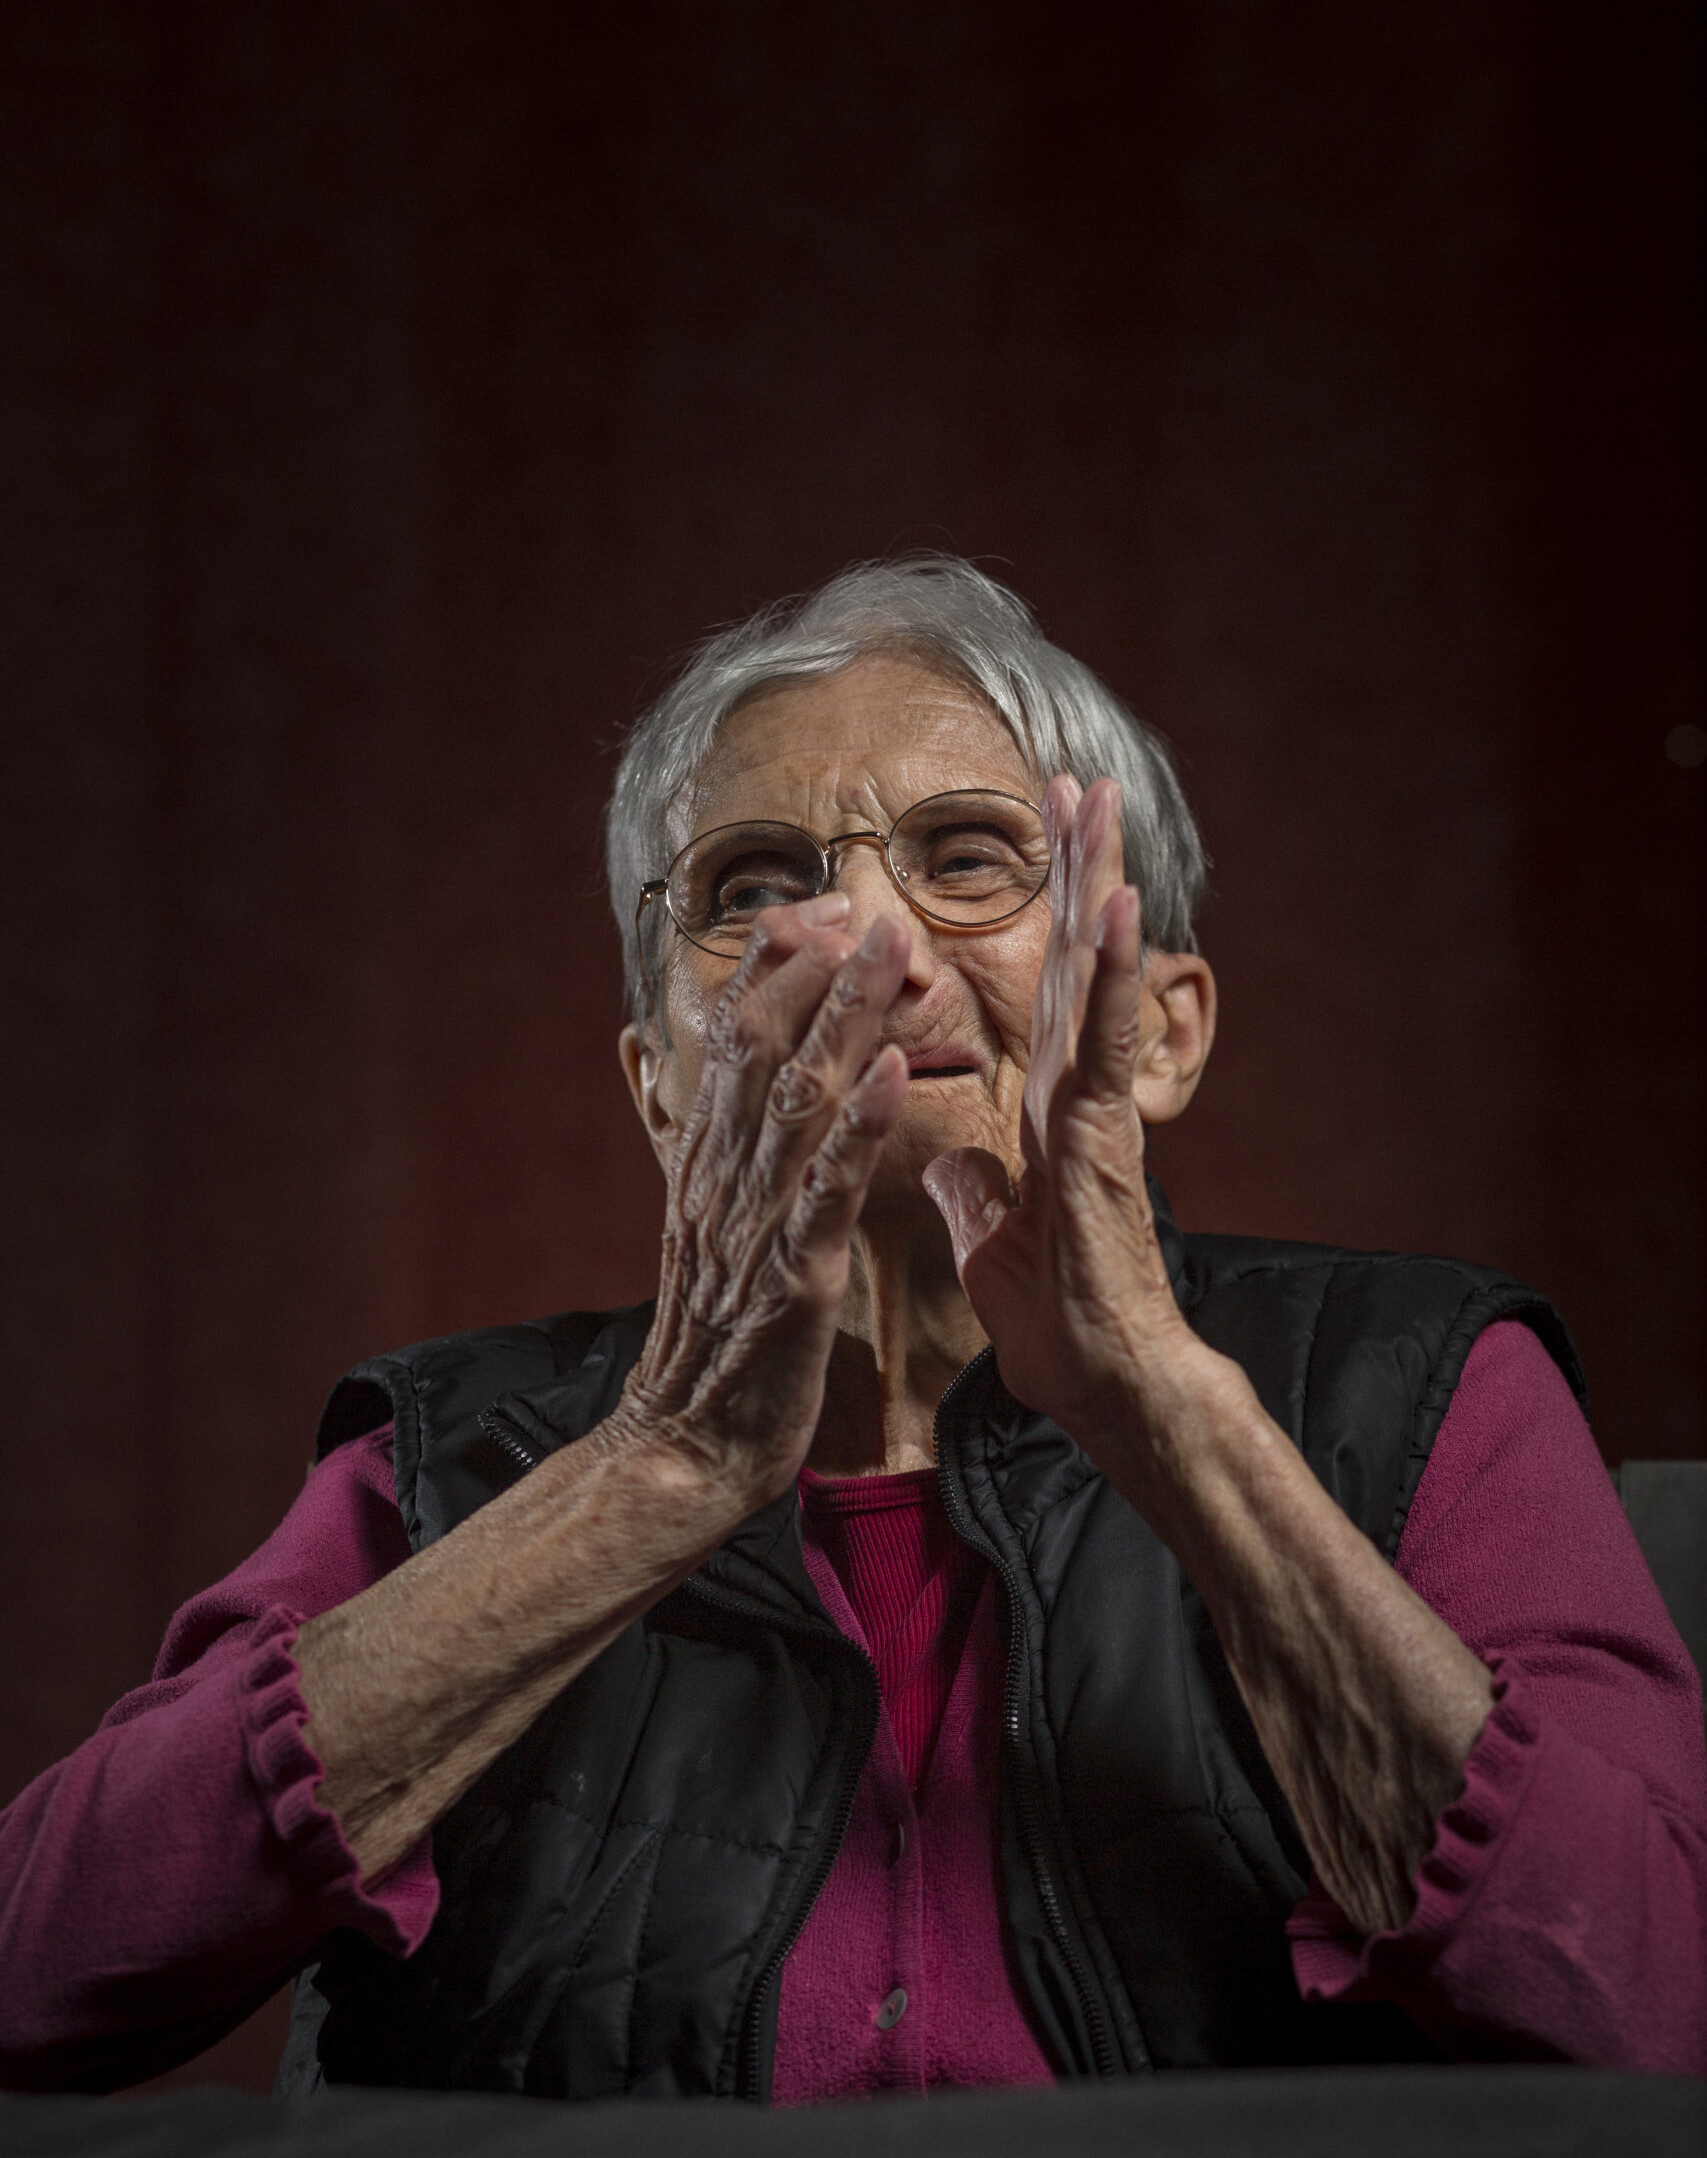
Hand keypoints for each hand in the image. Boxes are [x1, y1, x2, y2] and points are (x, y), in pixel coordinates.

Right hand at [615, 901, 911, 1507]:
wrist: (687, 1448)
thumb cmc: (720, 1343)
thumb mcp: (720, 1228)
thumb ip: (738, 1156)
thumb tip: (755, 1090)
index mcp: (712, 1162)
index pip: (735, 1036)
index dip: (775, 966)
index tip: (822, 911)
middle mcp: (726, 1178)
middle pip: (764, 1047)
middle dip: (817, 970)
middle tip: (868, 907)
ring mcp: (756, 1226)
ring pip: (799, 1101)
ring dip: (846, 1020)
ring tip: (891, 953)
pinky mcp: (791, 1280)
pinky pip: (826, 1192)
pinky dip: (858, 1129)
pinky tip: (890, 1075)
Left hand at [922, 777, 1192, 1449]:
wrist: (1099, 1381)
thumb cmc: (1056, 1320)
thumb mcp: (987, 1238)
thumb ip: (974, 1185)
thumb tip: (953, 1154)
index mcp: (1046, 1106)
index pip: (1048, 987)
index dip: (1046, 909)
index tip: (1045, 833)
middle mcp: (1075, 1092)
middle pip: (1077, 958)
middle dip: (1078, 864)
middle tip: (1083, 777)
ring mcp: (1094, 1109)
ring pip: (1098, 978)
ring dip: (1099, 886)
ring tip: (1103, 804)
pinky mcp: (1103, 1139)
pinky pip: (1107, 1043)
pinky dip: (1117, 975)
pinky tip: (1122, 908)